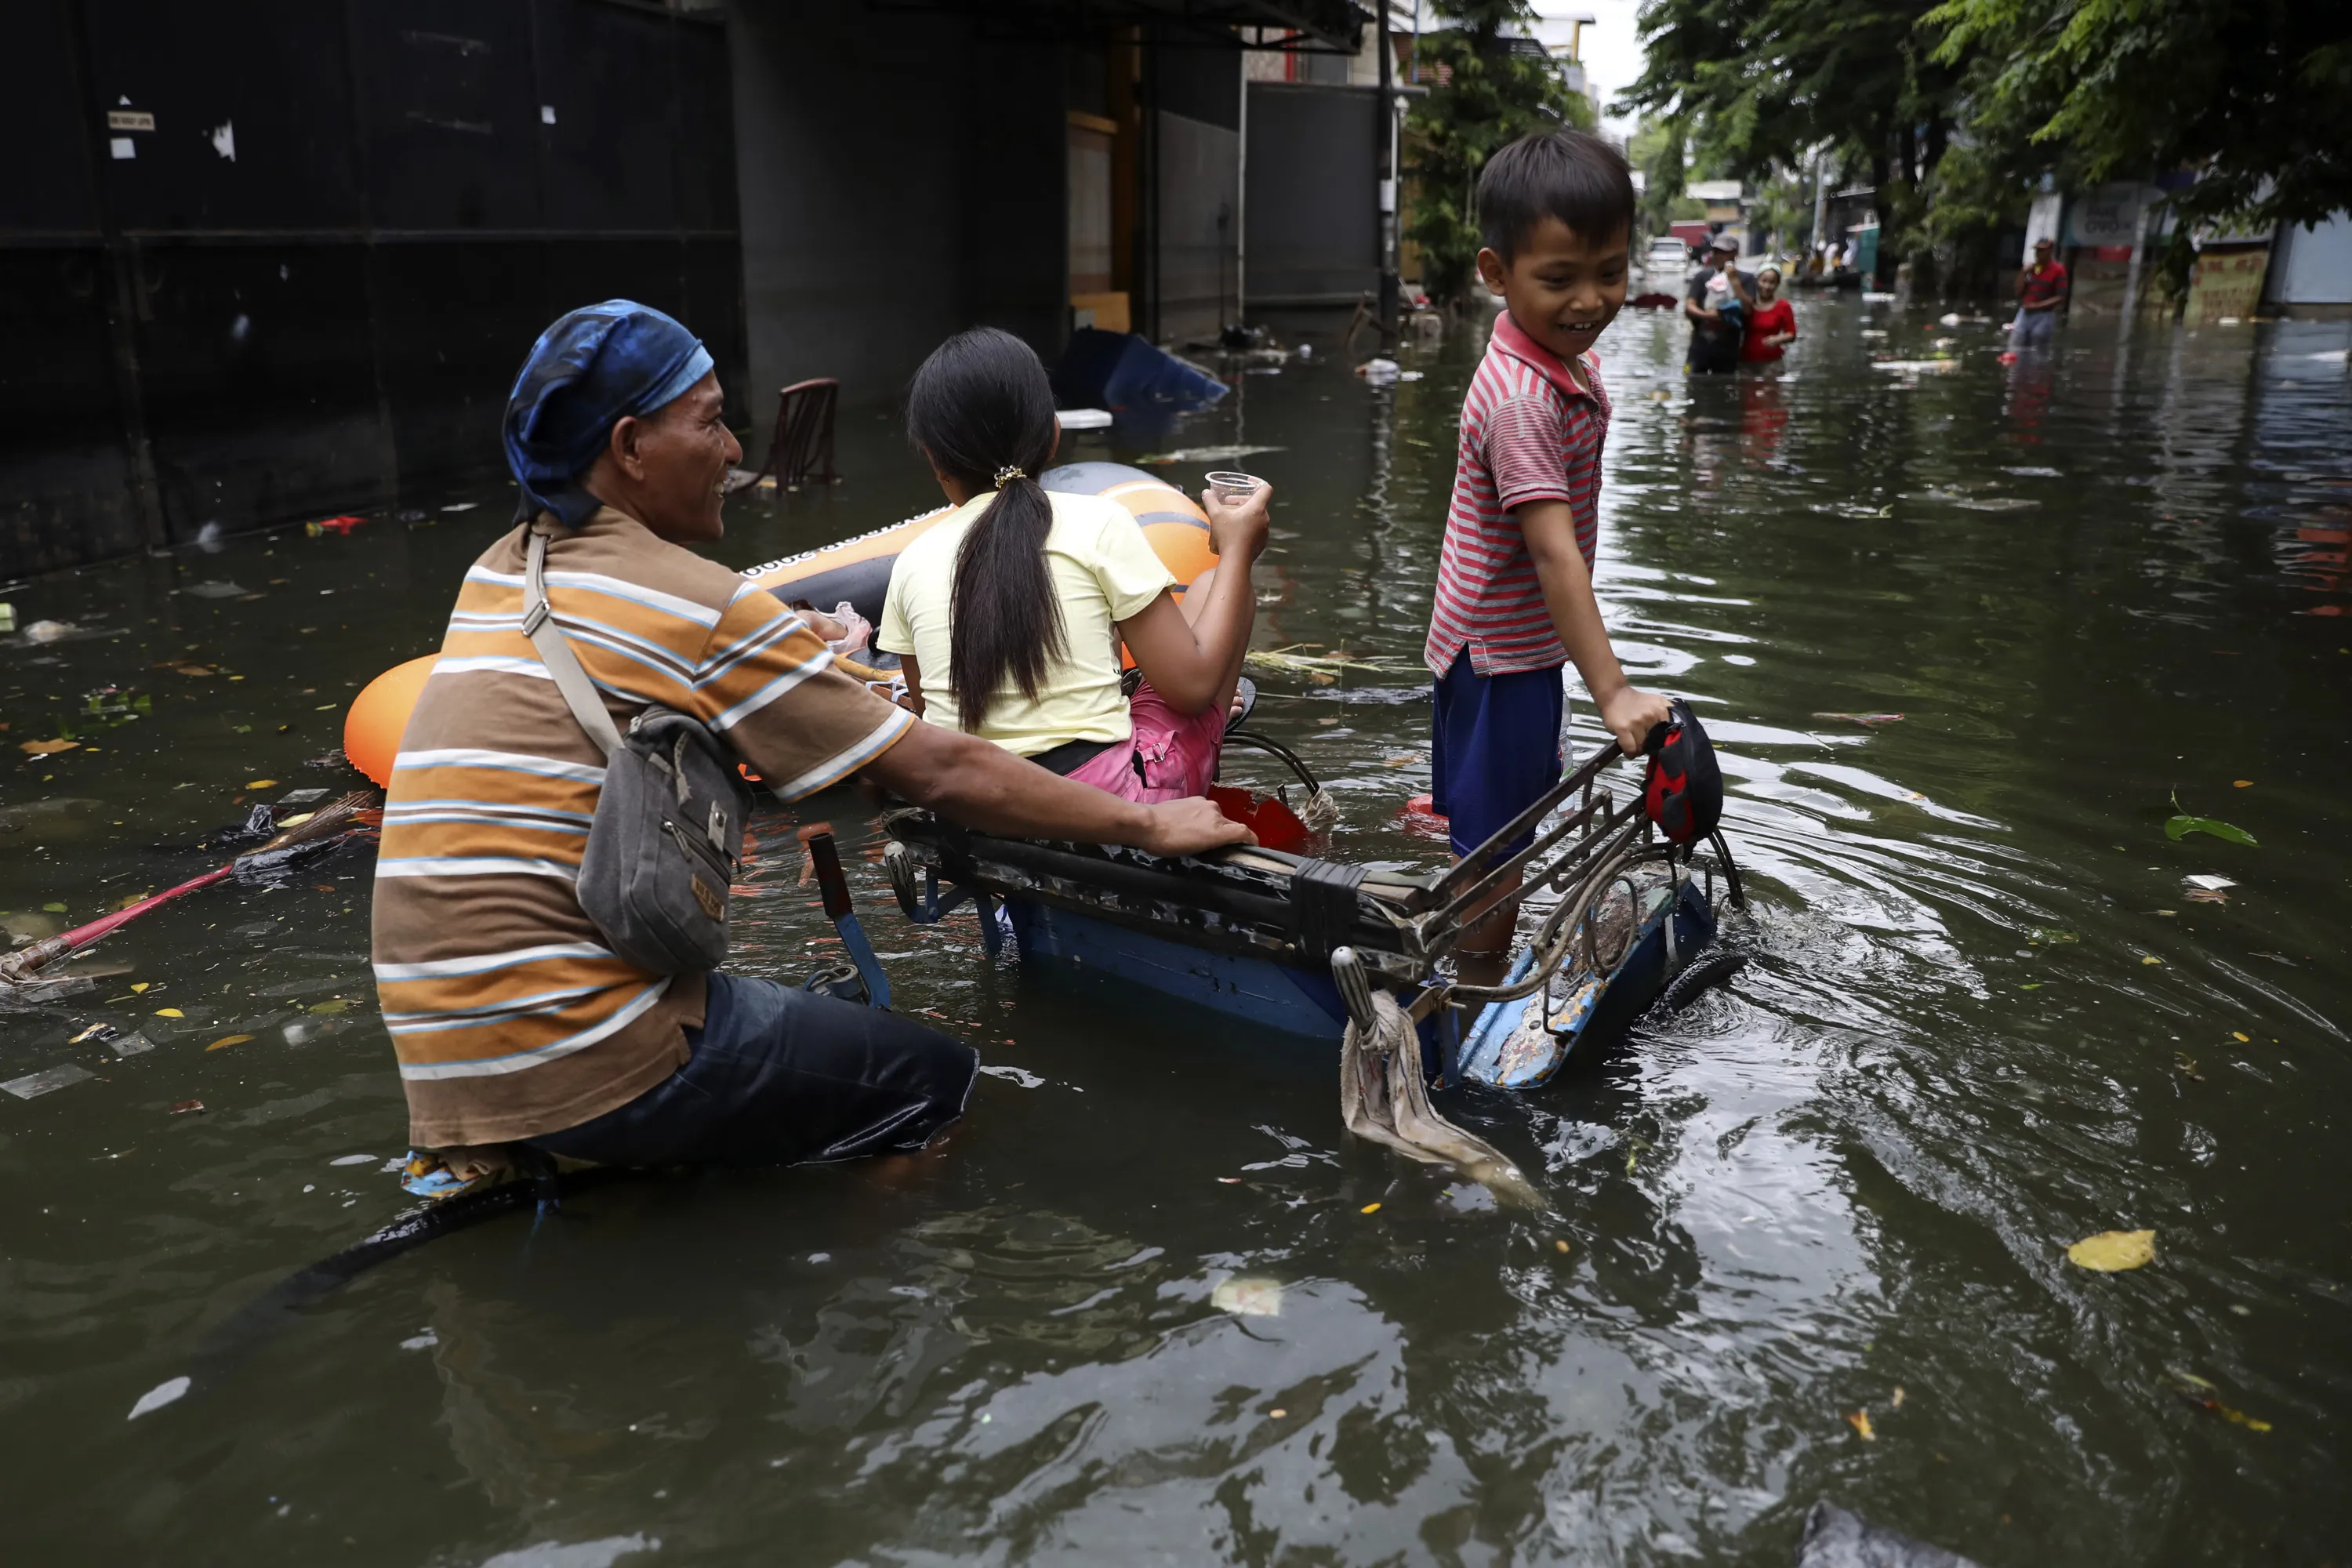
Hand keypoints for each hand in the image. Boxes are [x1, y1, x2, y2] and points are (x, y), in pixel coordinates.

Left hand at [1132, 796, 1254, 856]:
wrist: (1146, 823)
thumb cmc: (1167, 842)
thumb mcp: (1195, 851)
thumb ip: (1215, 845)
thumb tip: (1222, 844)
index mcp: (1219, 828)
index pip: (1245, 832)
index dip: (1252, 840)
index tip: (1252, 846)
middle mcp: (1216, 812)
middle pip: (1231, 825)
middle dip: (1228, 835)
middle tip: (1218, 847)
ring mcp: (1204, 804)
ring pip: (1218, 817)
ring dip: (1214, 826)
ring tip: (1198, 837)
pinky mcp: (1194, 799)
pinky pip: (1206, 810)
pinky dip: (1203, 818)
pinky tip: (1189, 825)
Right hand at [1200, 483, 1271, 563]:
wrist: (1236, 561)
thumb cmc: (1228, 536)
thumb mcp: (1216, 516)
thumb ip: (1210, 501)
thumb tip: (1206, 492)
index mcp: (1257, 508)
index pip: (1266, 489)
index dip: (1258, 482)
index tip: (1249, 482)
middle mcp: (1264, 518)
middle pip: (1257, 503)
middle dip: (1242, 501)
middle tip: (1229, 504)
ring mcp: (1265, 531)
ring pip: (1256, 517)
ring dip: (1244, 514)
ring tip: (1230, 518)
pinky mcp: (1262, 542)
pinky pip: (1256, 529)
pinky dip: (1247, 526)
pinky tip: (1234, 531)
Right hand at [1597, 685, 1672, 757]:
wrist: (1614, 695)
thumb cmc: (1636, 702)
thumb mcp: (1657, 703)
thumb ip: (1667, 714)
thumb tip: (1676, 734)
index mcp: (1662, 709)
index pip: (1670, 734)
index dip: (1663, 740)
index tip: (1657, 741)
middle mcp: (1651, 715)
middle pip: (1656, 742)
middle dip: (1650, 745)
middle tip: (1643, 740)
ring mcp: (1637, 722)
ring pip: (1643, 747)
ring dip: (1639, 750)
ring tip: (1634, 743)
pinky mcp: (1623, 728)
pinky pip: (1631, 749)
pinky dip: (1630, 753)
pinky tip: (1628, 750)